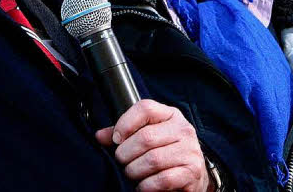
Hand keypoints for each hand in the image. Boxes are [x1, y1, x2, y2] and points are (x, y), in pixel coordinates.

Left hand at [96, 99, 210, 190]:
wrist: (192, 176)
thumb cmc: (165, 153)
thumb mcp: (148, 137)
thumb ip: (124, 134)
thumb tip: (100, 136)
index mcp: (171, 115)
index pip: (145, 108)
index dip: (125, 123)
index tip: (116, 139)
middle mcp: (183, 130)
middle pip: (146, 137)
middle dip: (126, 153)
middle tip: (122, 161)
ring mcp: (190, 151)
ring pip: (152, 160)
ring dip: (134, 171)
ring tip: (132, 173)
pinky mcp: (192, 173)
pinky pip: (162, 180)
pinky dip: (146, 185)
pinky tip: (142, 185)